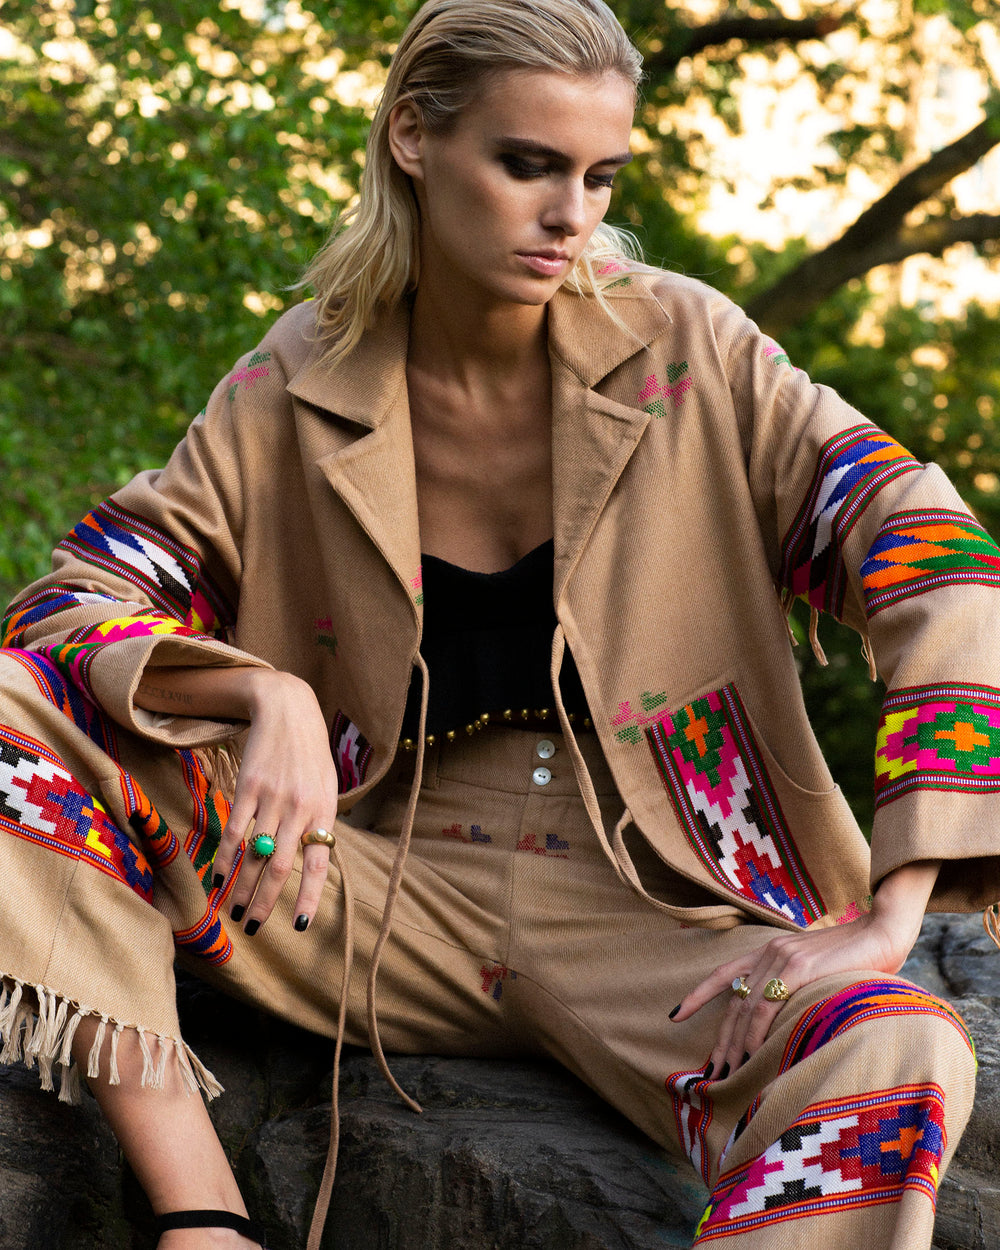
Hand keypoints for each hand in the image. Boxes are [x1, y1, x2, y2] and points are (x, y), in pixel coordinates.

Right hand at [210, 670, 339, 934]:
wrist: (288, 710)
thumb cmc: (310, 754)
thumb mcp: (326, 786)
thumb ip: (319, 822)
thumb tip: (312, 863)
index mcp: (324, 811)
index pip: (318, 864)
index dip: (307, 897)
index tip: (298, 926)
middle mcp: (300, 808)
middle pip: (280, 867)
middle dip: (264, 902)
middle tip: (251, 926)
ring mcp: (273, 798)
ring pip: (255, 855)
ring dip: (241, 887)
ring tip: (232, 911)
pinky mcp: (249, 788)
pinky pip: (235, 831)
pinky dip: (224, 858)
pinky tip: (217, 878)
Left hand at [670, 861, 940, 1078]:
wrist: (883, 931)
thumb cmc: (858, 958)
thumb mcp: (818, 973)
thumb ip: (798, 989)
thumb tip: (787, 1021)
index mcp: (770, 951)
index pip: (724, 975)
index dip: (697, 995)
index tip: (675, 1015)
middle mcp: (770, 952)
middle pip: (732, 1000)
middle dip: (720, 1038)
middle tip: (712, 1070)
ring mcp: (783, 957)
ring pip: (746, 1006)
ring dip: (735, 1042)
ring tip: (729, 1072)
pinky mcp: (800, 967)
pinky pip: (768, 1004)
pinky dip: (756, 1031)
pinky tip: (751, 1053)